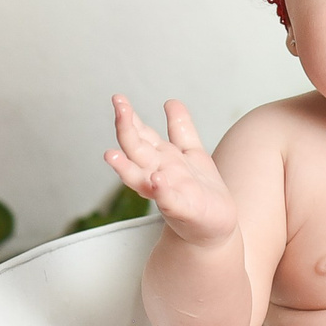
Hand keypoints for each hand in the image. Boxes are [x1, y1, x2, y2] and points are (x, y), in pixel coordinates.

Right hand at [104, 97, 237, 246]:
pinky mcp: (183, 210)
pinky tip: (156, 180)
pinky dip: (162, 192)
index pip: (140, 135)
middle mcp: (157, 173)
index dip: (130, 118)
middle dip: (126, 129)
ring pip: (140, 177)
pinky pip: (170, 201)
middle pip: (136, 150)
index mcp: (159, 159)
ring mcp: (167, 192)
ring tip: (110, 155)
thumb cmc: (199, 190)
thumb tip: (170, 102)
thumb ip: (181, 129)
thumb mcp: (192, 153)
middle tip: (119, 107)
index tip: (119, 99)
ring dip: (125, 167)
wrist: (214, 225)